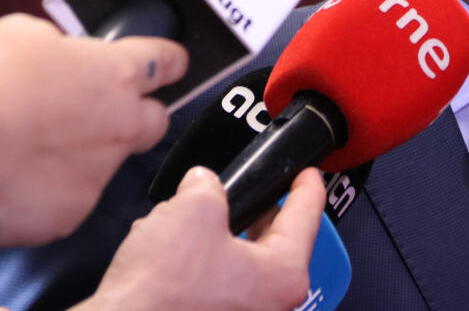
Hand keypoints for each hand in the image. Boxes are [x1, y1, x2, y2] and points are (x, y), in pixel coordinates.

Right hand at [0, 13, 186, 244]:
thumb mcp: (25, 35)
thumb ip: (60, 46)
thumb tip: (61, 56)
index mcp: (116, 73)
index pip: (166, 63)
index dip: (171, 63)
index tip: (174, 65)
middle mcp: (121, 123)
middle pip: (156, 121)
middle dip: (140, 116)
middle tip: (105, 114)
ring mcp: (101, 172)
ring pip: (107, 164)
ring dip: (83, 156)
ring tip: (34, 150)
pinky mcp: (73, 212)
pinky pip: (70, 201)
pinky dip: (50, 193)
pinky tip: (19, 181)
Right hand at [75, 166, 324, 310]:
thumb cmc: (160, 290)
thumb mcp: (194, 210)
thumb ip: (208, 186)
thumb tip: (202, 184)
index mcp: (283, 275)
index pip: (306, 217)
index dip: (307, 185)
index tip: (308, 172)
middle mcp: (269, 305)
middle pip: (272, 240)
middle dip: (250, 210)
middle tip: (246, 188)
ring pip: (235, 261)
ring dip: (212, 237)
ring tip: (186, 218)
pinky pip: (210, 283)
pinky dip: (193, 263)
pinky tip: (166, 250)